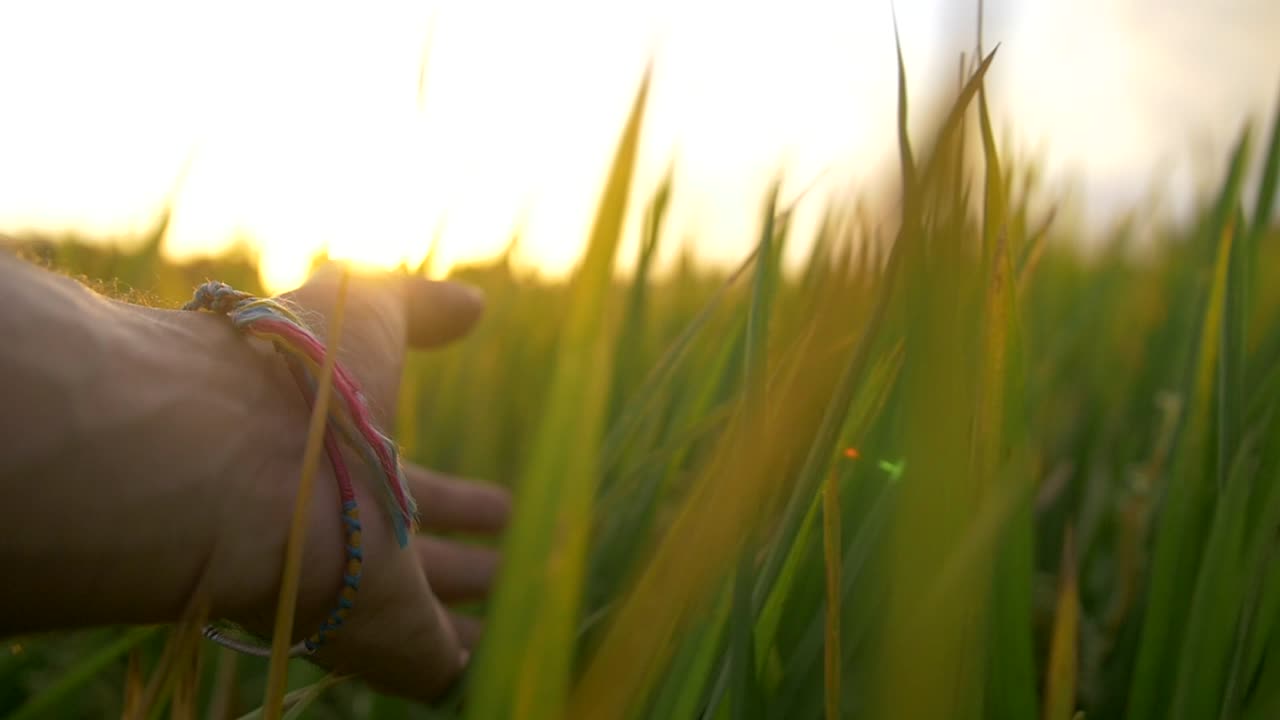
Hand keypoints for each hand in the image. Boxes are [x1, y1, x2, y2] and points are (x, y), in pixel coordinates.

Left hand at [205, 265, 509, 700]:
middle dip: (455, 560)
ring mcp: (364, 589)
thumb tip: (471, 305)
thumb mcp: (364, 309)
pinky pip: (432, 663)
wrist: (234, 450)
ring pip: (419, 611)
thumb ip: (415, 305)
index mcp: (350, 458)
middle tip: (496, 566)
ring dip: (458, 615)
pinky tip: (480, 664)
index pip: (410, 486)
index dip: (452, 499)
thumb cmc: (303, 368)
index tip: (501, 508)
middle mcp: (351, 527)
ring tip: (499, 622)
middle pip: (410, 553)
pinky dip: (454, 664)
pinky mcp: (386, 640)